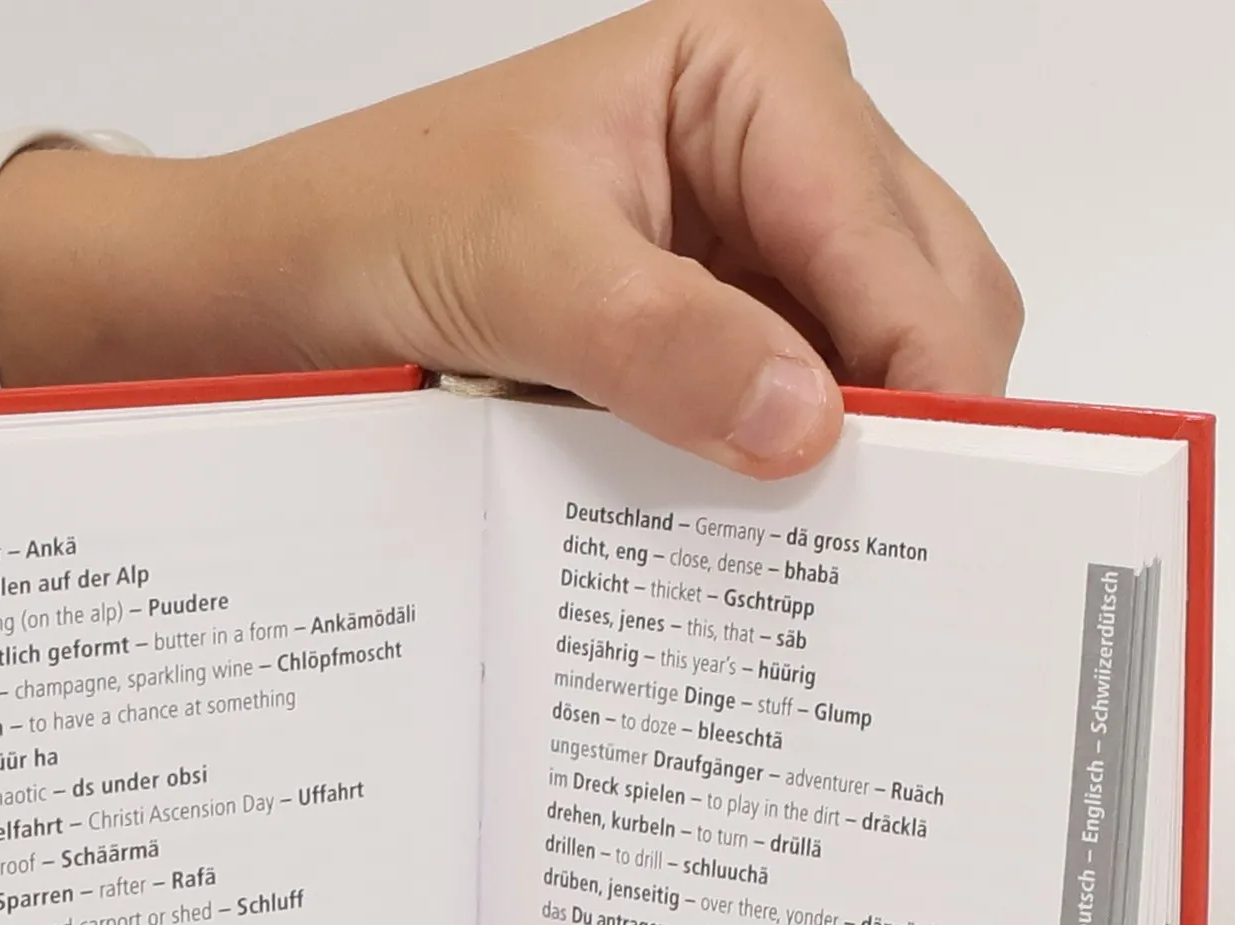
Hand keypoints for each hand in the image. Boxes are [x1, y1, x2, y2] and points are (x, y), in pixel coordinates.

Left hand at [0, 0, 1021, 481]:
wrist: (308, 272)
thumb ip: (665, 340)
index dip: (925, 375)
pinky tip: (770, 517)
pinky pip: (811, 392)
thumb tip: (805, 421)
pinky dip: (800, 457)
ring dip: (856, 444)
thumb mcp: (523, 273)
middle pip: (924, 290)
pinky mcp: (736, 307)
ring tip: (821, 542)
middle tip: (880, 544)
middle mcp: (788, 135)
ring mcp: (767, 228)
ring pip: (882, 350)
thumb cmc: (389, 222)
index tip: (927, 502)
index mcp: (758, 70)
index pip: (894, 240)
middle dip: (907, 413)